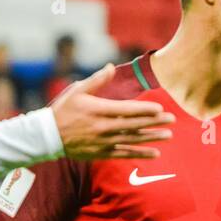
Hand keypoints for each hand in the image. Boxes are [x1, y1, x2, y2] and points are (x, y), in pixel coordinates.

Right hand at [50, 63, 172, 159]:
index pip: (127, 110)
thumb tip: (111, 66)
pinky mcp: (102, 153)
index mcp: (99, 110)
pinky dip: (140, 154)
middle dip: (154, 122)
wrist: (48, 137)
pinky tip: (155, 153)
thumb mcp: (77, 91)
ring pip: (132, 140)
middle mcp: (103, 128)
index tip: (160, 109)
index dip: (145, 110)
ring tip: (168, 136)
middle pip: (134, 125)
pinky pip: (125, 154)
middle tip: (172, 120)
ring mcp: (103, 142)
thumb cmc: (63, 110)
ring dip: (151, 138)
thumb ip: (96, 80)